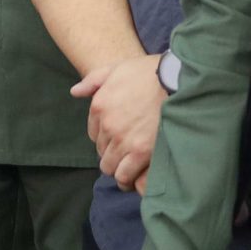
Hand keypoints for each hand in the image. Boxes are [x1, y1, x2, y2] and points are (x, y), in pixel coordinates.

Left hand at [75, 54, 166, 189]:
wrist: (176, 80)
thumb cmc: (149, 72)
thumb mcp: (116, 69)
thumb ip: (93, 81)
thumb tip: (75, 92)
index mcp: (99, 106)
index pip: (94, 134)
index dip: (105, 138)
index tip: (117, 140)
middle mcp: (108, 126)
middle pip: (101, 152)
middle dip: (112, 154)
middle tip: (126, 155)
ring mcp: (123, 140)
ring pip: (110, 167)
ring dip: (117, 169)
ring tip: (128, 170)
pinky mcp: (141, 152)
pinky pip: (125, 175)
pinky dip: (127, 180)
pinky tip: (133, 179)